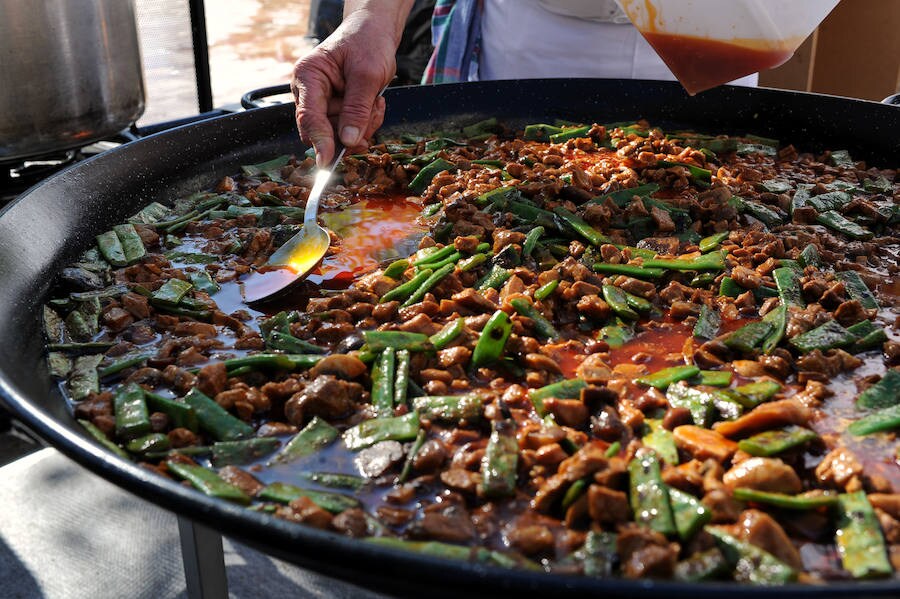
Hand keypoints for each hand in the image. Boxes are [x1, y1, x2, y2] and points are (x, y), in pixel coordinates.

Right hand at [291, 2, 412, 165]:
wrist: (373, 34)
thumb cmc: (367, 44)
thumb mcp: (367, 75)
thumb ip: (357, 109)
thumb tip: (347, 141)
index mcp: (308, 76)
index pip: (309, 117)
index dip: (320, 141)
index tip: (328, 162)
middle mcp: (308, 92)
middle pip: (324, 131)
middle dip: (353, 129)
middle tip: (374, 111)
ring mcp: (321, 103)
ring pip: (340, 134)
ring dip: (364, 124)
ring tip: (376, 101)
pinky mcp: (334, 110)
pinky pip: (349, 130)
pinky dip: (365, 122)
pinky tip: (373, 104)